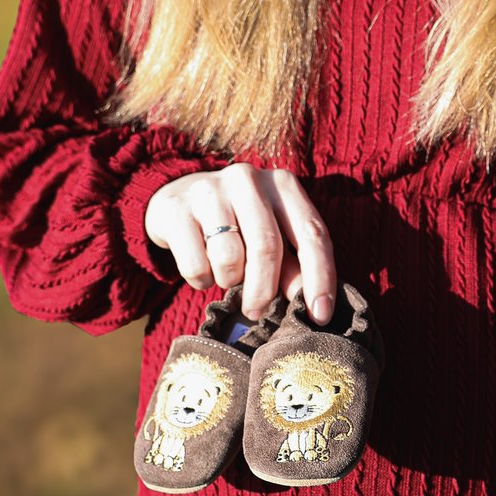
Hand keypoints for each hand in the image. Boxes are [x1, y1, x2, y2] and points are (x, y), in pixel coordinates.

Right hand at [145, 164, 335, 322]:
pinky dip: (201, 280)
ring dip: (229, 281)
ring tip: (225, 277)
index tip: (320, 316)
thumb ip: (291, 266)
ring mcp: (209, 190)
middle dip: (265, 291)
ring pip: (229, 257)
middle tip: (256, 312)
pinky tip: (202, 270)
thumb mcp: (269, 237)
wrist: (176, 198)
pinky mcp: (175, 208)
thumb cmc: (235, 224)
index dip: (320, 278)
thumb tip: (310, 304)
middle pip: (267, 247)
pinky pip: (195, 264)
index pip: (312, 233)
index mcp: (282, 184)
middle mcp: (248, 179)